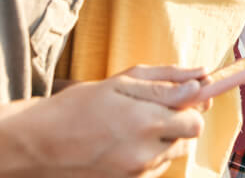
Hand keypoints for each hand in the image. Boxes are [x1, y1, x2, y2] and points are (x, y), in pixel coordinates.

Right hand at [3, 66, 206, 176]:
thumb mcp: (123, 81)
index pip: (196, 119)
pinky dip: (151, 152)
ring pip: (173, 151)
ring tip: (136, 122)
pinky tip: (127, 140)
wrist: (41, 144)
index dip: (196, 103)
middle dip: (182, 118)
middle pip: (188, 136)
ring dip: (166, 135)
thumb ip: (167, 81)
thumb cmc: (81, 104)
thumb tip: (202, 76)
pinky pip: (155, 167)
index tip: (193, 92)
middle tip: (160, 105)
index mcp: (147, 121)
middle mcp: (146, 152)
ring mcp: (137, 173)